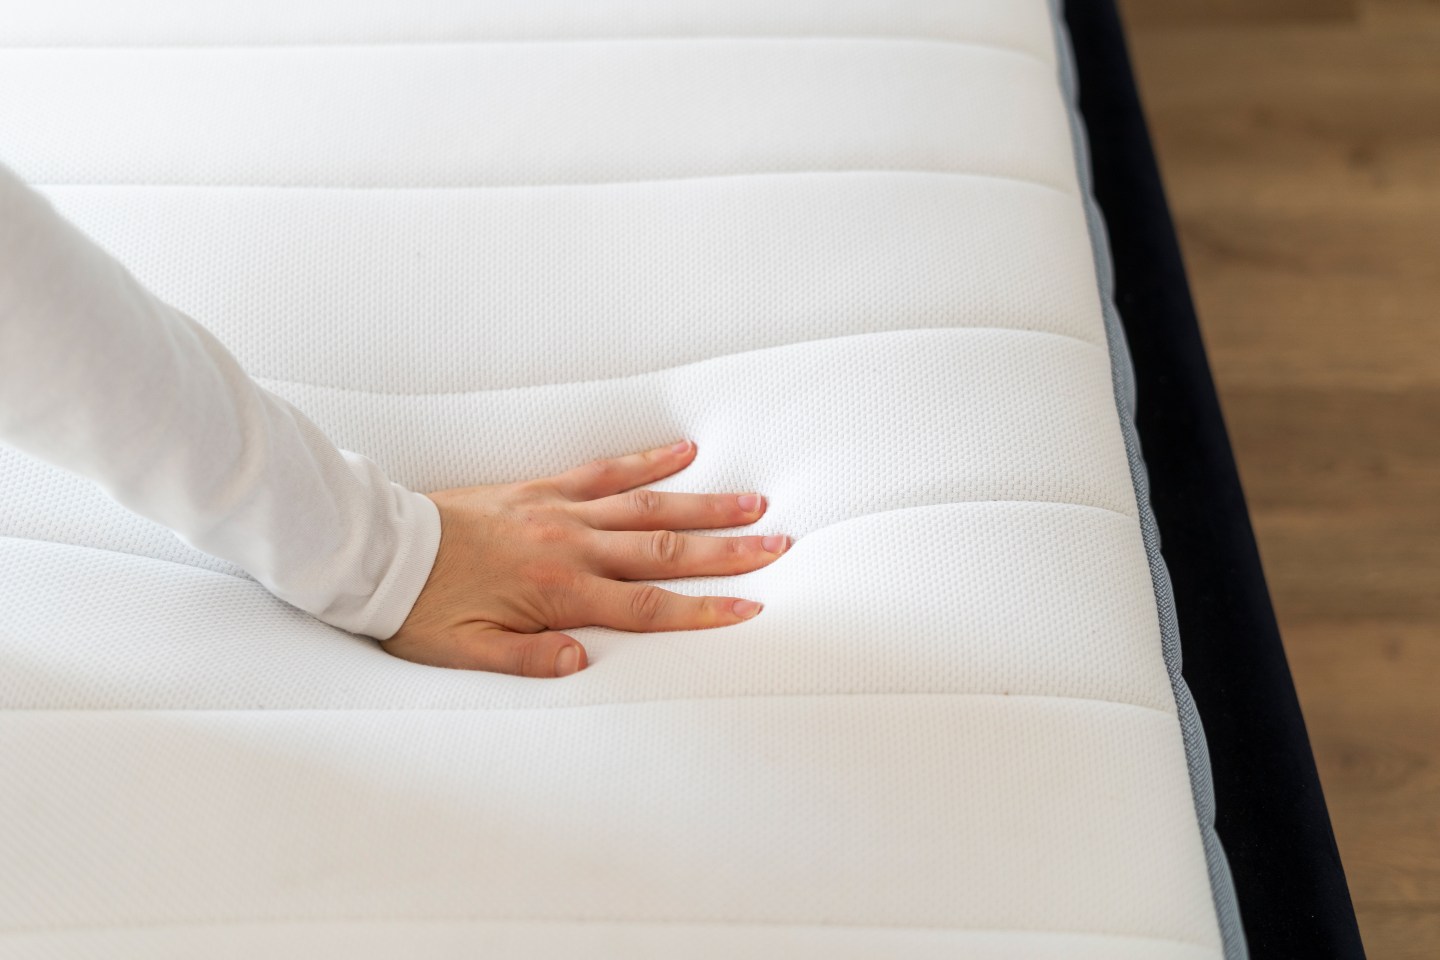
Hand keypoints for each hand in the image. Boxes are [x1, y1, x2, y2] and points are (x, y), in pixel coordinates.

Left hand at [383, 440, 787, 676]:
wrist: (377, 551)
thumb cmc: (420, 610)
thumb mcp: (465, 652)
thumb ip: (527, 658)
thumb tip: (582, 662)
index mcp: (558, 592)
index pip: (647, 607)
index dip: (703, 609)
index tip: (752, 606)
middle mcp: (570, 546)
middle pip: (664, 549)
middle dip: (726, 550)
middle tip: (779, 544)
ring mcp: (559, 511)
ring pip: (645, 505)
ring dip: (702, 503)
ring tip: (752, 500)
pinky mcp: (541, 489)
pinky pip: (603, 471)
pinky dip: (645, 461)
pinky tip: (682, 451)